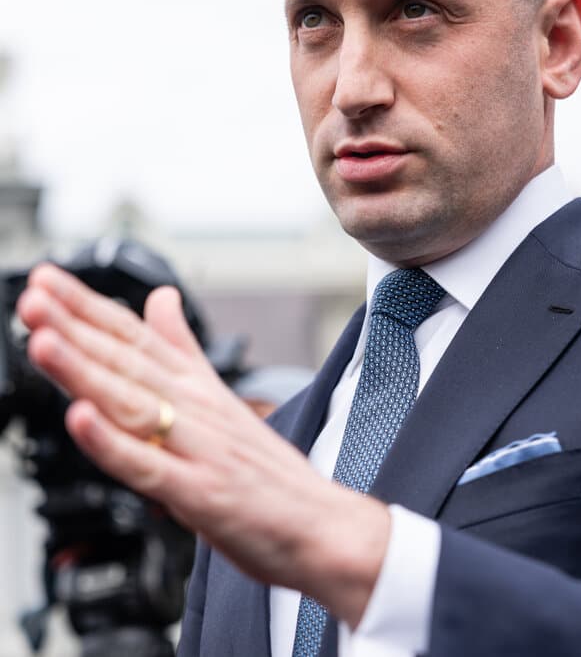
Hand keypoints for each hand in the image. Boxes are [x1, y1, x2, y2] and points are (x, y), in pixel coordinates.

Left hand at [17, 264, 389, 626]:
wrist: (321, 524)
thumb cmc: (267, 469)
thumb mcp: (221, 398)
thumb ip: (181, 346)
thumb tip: (160, 297)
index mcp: (194, 385)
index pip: (133, 336)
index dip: (87, 308)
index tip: (47, 281)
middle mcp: (193, 408)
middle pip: (125, 362)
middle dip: (74, 326)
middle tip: (34, 295)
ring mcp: (196, 449)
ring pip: (130, 404)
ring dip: (83, 372)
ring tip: (42, 340)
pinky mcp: (200, 494)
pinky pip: (149, 466)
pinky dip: (112, 443)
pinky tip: (80, 419)